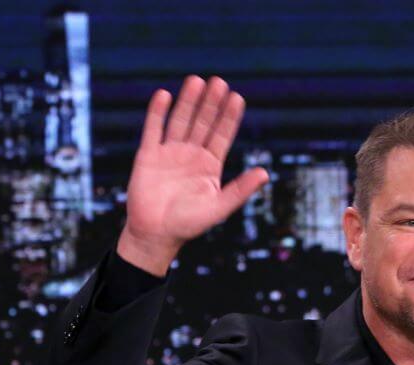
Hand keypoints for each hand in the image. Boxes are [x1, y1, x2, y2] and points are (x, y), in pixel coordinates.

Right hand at [118, 74, 269, 275]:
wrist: (155, 234)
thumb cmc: (189, 224)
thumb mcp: (219, 207)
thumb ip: (241, 190)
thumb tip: (265, 173)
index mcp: (210, 166)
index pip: (222, 135)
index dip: (229, 117)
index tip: (237, 97)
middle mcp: (191, 155)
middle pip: (203, 123)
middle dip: (211, 104)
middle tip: (219, 82)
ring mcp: (169, 153)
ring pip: (180, 121)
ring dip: (188, 102)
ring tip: (196, 81)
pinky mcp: (148, 155)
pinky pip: (153, 129)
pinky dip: (158, 113)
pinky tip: (164, 95)